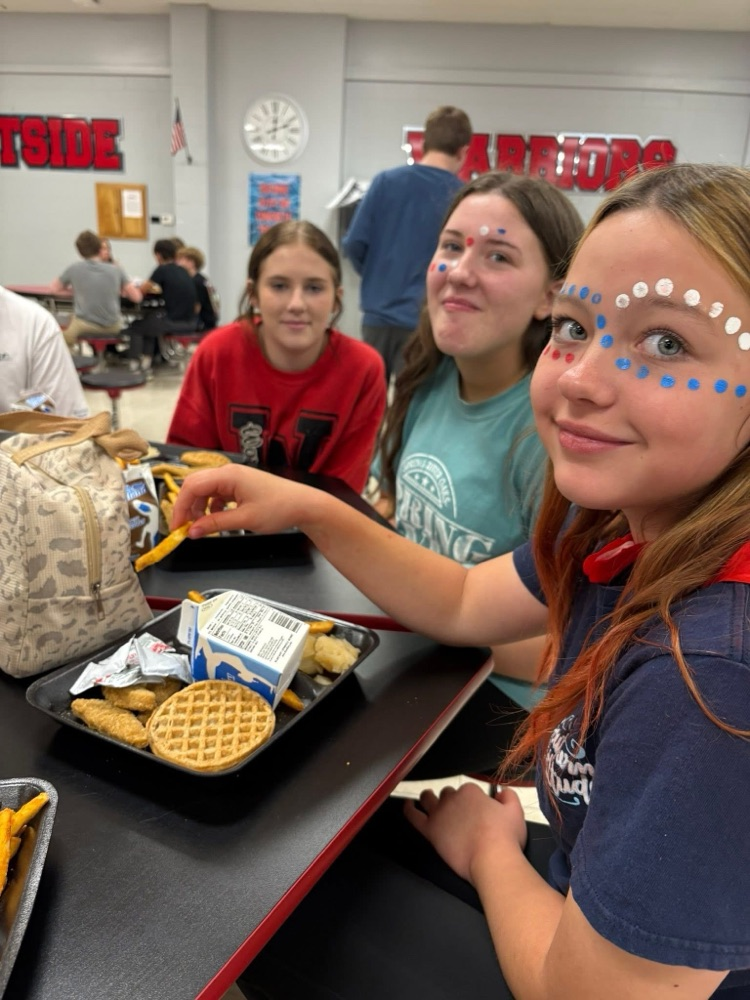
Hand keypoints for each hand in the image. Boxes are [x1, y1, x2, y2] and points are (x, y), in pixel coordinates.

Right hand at [170, 465, 316, 537]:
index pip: (191, 486)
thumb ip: (214, 524)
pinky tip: (216, 519)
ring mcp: (234, 478)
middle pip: (195, 485)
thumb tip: (191, 532)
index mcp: (228, 475)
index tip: (177, 527)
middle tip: (185, 528)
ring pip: (205, 490)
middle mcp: (228, 472)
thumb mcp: (244, 520)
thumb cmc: (278, 509)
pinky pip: (217, 493)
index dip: (180, 507)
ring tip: (201, 526)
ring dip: (199, 508)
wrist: (303, 505)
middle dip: (187, 507)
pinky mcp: (239, 485)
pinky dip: (211, 506)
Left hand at [404, 784, 527, 883]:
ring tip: (429, 800)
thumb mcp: (515, 812)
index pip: (467, 790)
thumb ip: (508, 796)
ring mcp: (439, 814)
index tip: (476, 811)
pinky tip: (408, 805)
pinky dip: (408, 808)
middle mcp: (452, 799)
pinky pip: (413, 815)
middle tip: (458, 814)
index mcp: (470, 792)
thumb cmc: (504, 838)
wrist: (492, 859)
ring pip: (428, 798)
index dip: (471, 801)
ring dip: (428, 798)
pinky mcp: (429, 831)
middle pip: (447, 794)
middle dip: (451, 801)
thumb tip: (502, 793)